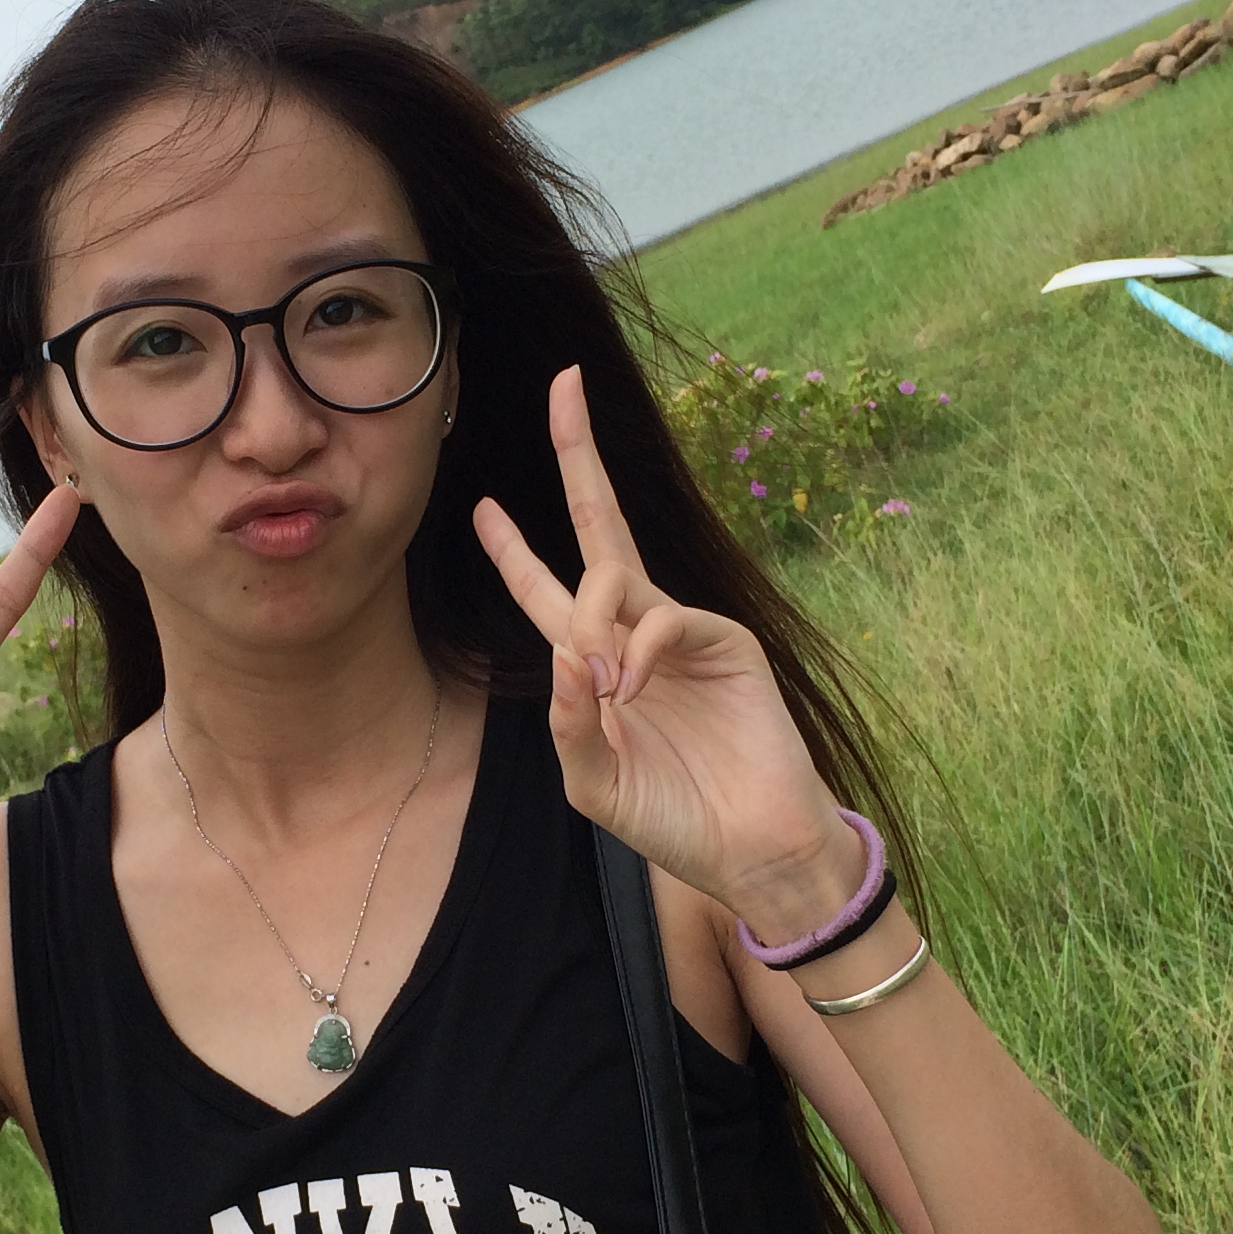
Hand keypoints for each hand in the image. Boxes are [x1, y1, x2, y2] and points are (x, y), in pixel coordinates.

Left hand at [474, 368, 864, 940]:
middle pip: (597, 528)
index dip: (513, 551)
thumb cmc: (672, 820)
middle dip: (578, 456)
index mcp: (595, 664)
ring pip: (616, 577)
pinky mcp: (726, 639)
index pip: (546, 592)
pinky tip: (633, 688)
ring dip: (593, 619)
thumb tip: (566, 653)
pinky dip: (640, 649)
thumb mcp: (594, 783)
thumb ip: (569, 724)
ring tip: (605, 686)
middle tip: (563, 384)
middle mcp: (636, 632)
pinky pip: (664, 617)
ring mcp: (681, 631)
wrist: (751, 848)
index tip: (481, 507)